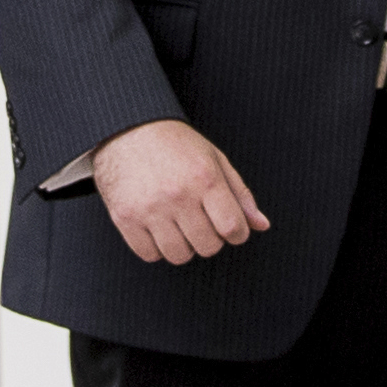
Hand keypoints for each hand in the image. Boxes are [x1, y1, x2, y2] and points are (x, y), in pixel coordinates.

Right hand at [94, 119, 270, 265]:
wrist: (128, 131)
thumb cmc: (176, 145)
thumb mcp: (215, 160)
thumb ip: (240, 194)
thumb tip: (261, 225)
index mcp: (205, 179)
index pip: (232, 228)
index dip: (238, 234)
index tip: (231, 228)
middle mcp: (178, 196)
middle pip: (208, 246)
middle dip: (211, 240)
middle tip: (203, 222)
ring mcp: (149, 208)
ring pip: (179, 255)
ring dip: (184, 247)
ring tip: (180, 226)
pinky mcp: (125, 217)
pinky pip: (149, 254)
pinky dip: (157, 248)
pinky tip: (159, 229)